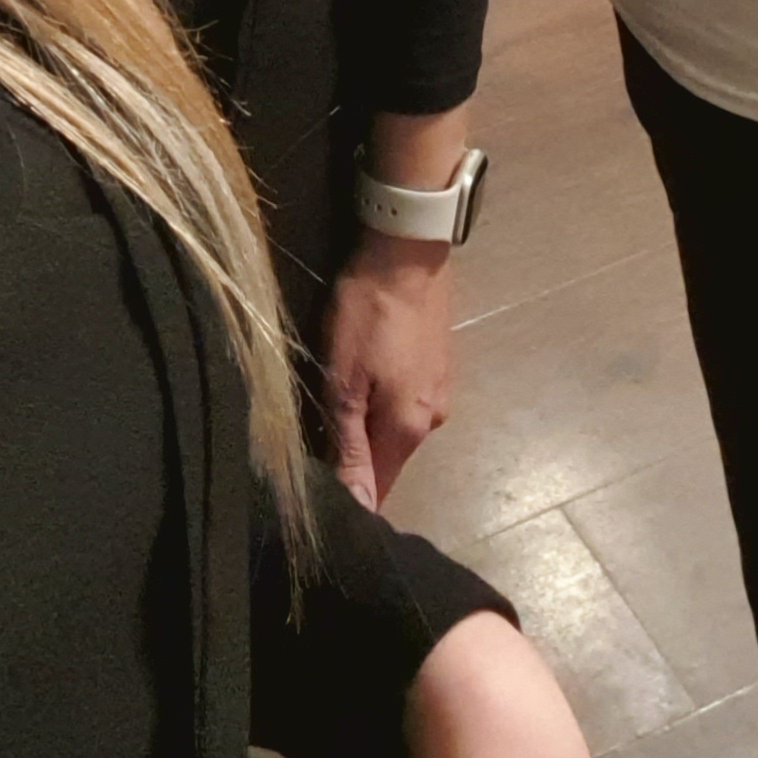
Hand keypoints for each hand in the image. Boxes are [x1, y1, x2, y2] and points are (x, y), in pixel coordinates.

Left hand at [321, 237, 456, 508]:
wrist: (406, 250)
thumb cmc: (367, 315)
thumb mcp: (344, 381)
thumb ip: (350, 446)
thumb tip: (361, 508)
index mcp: (408, 430)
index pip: (379, 489)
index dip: (351, 497)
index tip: (319, 495)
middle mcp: (432, 420)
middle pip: (387, 458)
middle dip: (356, 458)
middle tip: (317, 438)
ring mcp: (440, 389)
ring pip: (397, 428)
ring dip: (369, 425)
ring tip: (339, 401)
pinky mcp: (439, 364)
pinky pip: (407, 401)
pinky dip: (384, 400)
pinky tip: (366, 376)